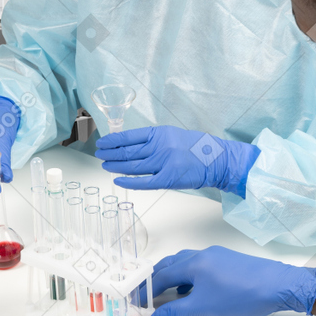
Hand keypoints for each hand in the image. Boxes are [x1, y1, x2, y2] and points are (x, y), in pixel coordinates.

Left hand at [95, 125, 259, 196]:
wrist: (216, 160)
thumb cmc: (196, 147)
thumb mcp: (172, 135)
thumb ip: (153, 140)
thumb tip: (130, 145)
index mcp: (160, 133)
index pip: (129, 136)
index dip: (113, 140)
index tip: (104, 142)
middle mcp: (159, 147)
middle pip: (127, 152)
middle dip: (110, 153)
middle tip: (100, 154)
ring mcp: (163, 164)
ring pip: (132, 166)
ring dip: (115, 166)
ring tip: (105, 165)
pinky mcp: (167, 179)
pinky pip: (142, 182)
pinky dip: (128, 181)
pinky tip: (118, 179)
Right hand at [149, 245, 315, 315]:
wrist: (279, 285)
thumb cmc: (243, 295)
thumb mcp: (205, 307)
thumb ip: (177, 311)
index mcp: (194, 263)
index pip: (161, 275)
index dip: (146, 289)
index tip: (137, 300)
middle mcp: (203, 255)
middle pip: (171, 264)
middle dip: (156, 278)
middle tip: (145, 293)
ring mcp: (217, 257)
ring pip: (186, 264)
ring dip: (173, 276)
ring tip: (166, 293)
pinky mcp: (228, 262)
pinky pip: (200, 266)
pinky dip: (189, 277)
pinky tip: (193, 291)